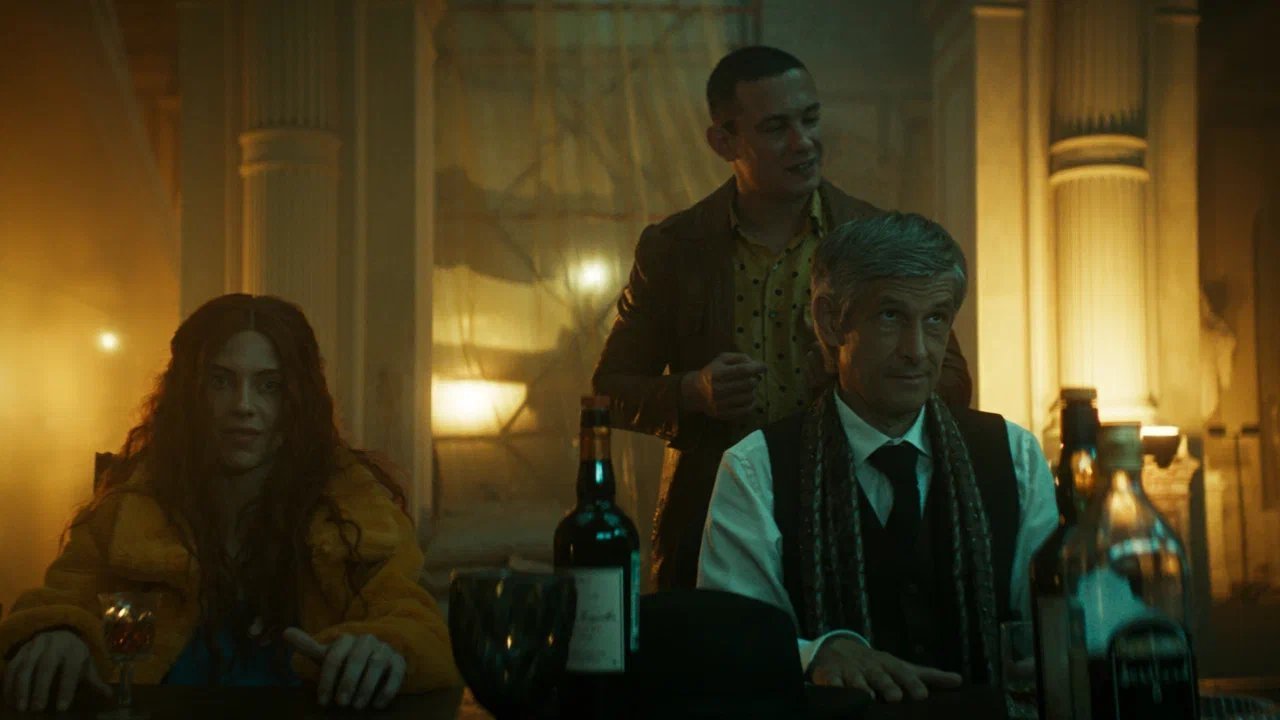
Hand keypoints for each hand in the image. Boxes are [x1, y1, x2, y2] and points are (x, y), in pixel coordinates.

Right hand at [3, 629, 110, 712]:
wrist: (59, 633)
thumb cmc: (74, 654)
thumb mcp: (86, 665)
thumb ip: (94, 681)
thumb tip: (109, 695)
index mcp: (75, 649)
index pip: (71, 669)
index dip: (67, 688)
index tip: (62, 708)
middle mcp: (55, 645)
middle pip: (46, 666)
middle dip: (41, 688)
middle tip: (37, 709)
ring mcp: (36, 645)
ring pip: (26, 665)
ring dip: (21, 687)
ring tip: (21, 707)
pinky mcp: (22, 649)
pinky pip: (13, 665)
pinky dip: (9, 683)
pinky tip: (10, 699)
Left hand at [284, 627, 405, 710]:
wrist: (373, 662)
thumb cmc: (345, 663)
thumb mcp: (327, 657)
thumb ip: (308, 646)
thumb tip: (285, 632)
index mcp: (347, 639)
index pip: (334, 657)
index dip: (327, 680)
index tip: (323, 701)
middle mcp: (367, 640)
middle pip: (357, 658)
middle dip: (348, 682)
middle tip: (342, 703)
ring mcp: (385, 649)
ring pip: (377, 664)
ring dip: (367, 686)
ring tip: (358, 706)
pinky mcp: (399, 660)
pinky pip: (397, 672)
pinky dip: (388, 689)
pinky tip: (378, 704)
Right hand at [680, 352, 767, 420]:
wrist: (694, 392)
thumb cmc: (711, 373)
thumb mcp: (721, 360)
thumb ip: (738, 358)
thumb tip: (754, 363)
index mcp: (718, 373)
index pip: (742, 370)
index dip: (756, 368)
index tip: (764, 367)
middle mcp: (719, 389)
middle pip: (747, 384)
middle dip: (755, 380)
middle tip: (755, 378)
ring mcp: (721, 403)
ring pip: (748, 397)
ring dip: (753, 391)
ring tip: (750, 388)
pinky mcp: (724, 414)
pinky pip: (745, 410)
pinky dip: (752, 403)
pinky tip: (750, 398)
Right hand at [810, 636, 961, 701]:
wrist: (839, 650)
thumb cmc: (878, 666)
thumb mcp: (902, 667)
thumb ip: (929, 676)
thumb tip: (959, 680)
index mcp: (889, 665)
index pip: (903, 674)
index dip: (912, 684)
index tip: (922, 695)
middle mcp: (870, 667)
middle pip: (880, 676)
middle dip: (887, 685)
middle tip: (895, 697)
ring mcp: (850, 670)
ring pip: (855, 679)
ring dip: (860, 687)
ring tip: (866, 697)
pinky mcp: (830, 675)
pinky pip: (831, 681)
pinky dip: (833, 686)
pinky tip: (837, 691)